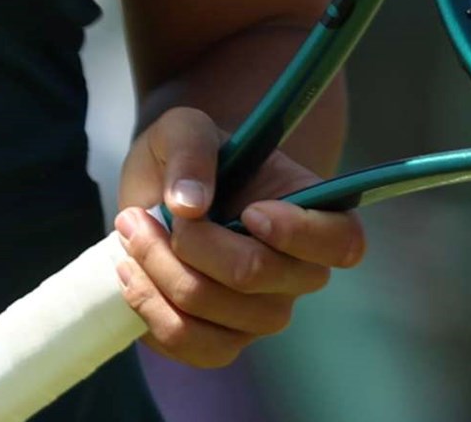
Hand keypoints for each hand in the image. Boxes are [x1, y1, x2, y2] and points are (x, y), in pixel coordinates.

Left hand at [112, 109, 366, 369]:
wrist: (161, 191)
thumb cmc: (191, 156)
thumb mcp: (185, 126)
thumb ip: (192, 147)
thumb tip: (189, 203)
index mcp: (315, 216)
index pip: (343, 242)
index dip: (300, 233)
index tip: (251, 210)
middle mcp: (297, 274)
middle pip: (256, 276)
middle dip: (191, 242)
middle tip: (144, 211)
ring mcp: (261, 315)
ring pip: (214, 314)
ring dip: (159, 271)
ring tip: (131, 230)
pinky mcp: (221, 341)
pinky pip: (190, 344)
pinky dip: (149, 307)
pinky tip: (128, 271)